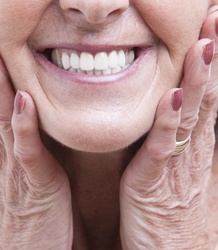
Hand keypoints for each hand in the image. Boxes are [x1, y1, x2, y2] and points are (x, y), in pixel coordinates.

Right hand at [0, 9, 72, 249]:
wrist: (30, 248)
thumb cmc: (34, 206)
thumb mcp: (30, 164)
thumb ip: (29, 137)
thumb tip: (30, 109)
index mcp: (10, 140)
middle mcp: (7, 146)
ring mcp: (17, 164)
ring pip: (3, 115)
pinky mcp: (34, 182)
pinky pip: (28, 149)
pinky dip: (24, 124)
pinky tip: (23, 99)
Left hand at [120, 7, 217, 249]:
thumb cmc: (172, 213)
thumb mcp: (179, 169)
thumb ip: (177, 138)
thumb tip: (177, 109)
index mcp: (196, 145)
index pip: (209, 95)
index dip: (214, 62)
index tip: (214, 28)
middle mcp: (193, 149)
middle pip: (208, 95)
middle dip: (214, 56)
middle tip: (217, 16)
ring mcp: (178, 164)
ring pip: (193, 114)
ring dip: (200, 79)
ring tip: (206, 43)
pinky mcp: (155, 182)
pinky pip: (163, 146)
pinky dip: (170, 120)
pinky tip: (172, 96)